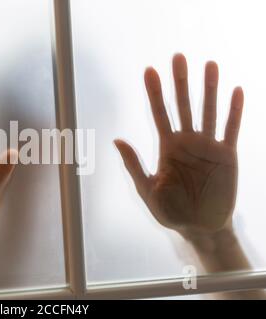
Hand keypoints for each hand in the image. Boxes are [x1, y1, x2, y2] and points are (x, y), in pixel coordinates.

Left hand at [115, 54, 243, 236]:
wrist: (199, 228)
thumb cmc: (171, 211)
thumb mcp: (147, 189)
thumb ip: (134, 164)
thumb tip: (116, 139)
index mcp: (167, 147)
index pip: (159, 113)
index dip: (154, 93)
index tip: (149, 71)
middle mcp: (187, 142)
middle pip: (182, 105)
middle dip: (180, 82)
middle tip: (177, 57)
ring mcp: (208, 147)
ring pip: (208, 112)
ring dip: (209, 89)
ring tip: (209, 64)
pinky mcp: (226, 156)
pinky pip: (231, 130)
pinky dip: (234, 111)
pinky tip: (236, 91)